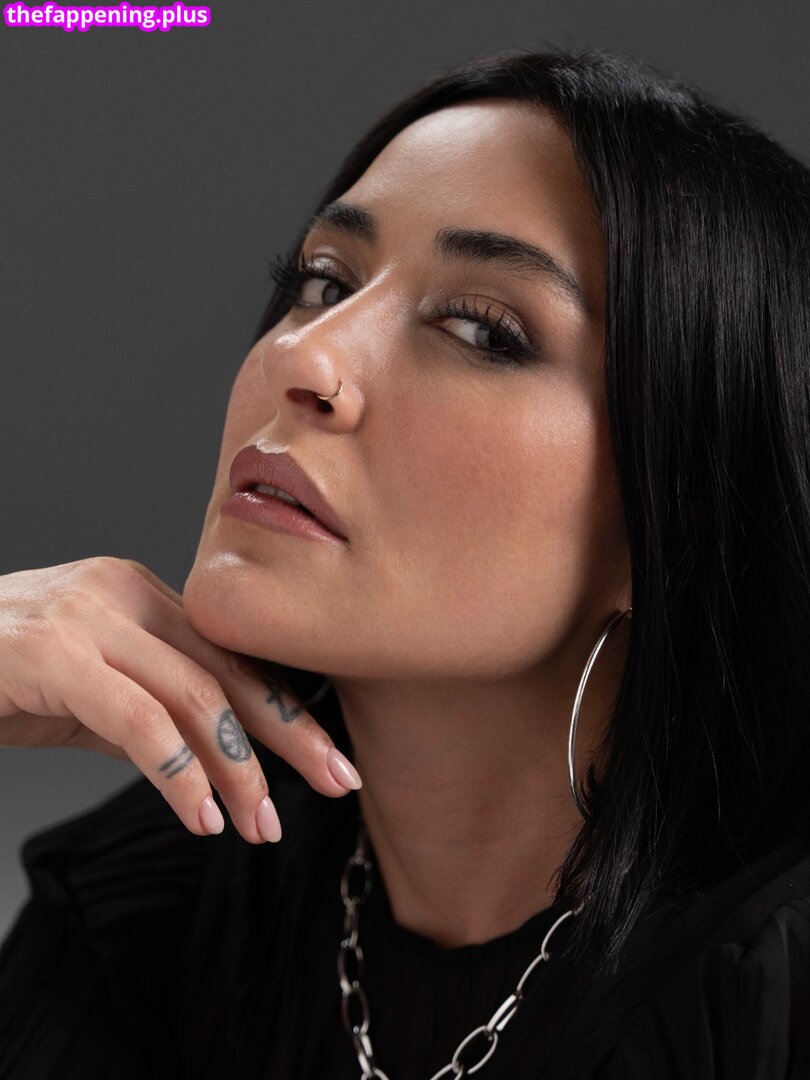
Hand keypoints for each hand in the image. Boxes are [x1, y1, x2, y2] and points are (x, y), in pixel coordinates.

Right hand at [0, 556, 361, 842]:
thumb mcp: (85, 693)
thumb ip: (147, 711)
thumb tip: (209, 760)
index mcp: (141, 594)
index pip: (231, 654)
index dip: (285, 707)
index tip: (328, 757)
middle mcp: (125, 593)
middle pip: (229, 669)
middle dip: (288, 734)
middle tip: (338, 781)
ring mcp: (90, 616)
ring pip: (194, 696)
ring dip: (237, 768)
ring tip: (259, 824)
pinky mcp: (55, 653)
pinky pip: (137, 720)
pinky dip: (178, 774)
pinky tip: (201, 817)